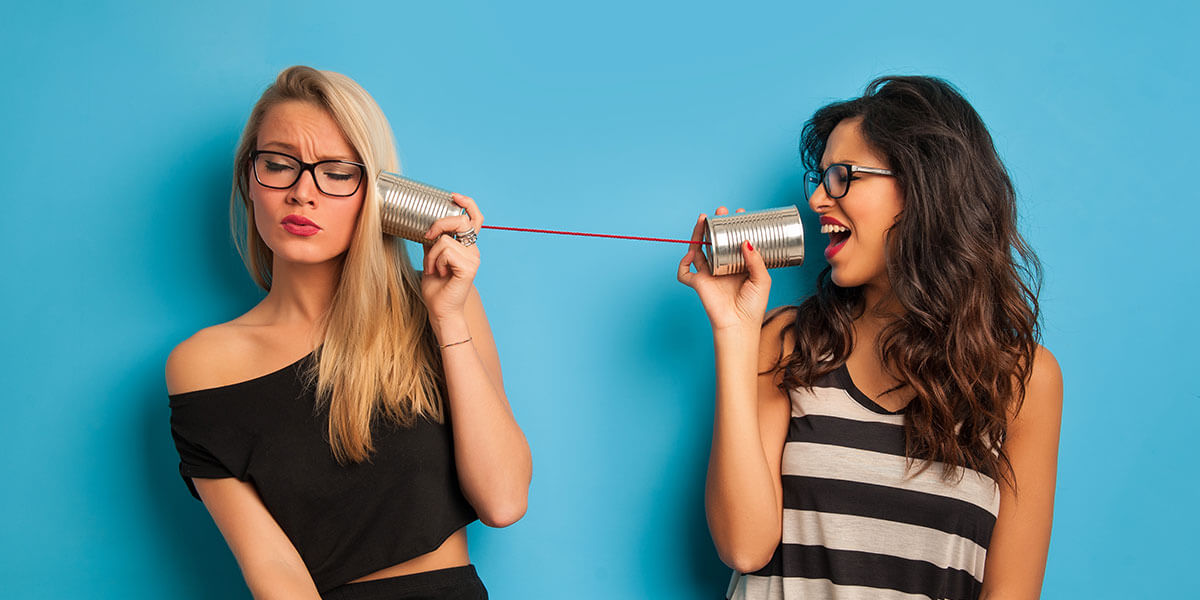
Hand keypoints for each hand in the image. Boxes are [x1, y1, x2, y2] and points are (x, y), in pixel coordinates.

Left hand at [421, 193, 482, 332]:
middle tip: (427, 236)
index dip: (467, 204)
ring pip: (445, 239)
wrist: (440, 310)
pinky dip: (436, 261)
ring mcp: (473, 258)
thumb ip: (432, 242)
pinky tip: (440, 273)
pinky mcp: (469, 267)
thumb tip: (424, 226)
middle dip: (439, 224)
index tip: (453, 196)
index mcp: (467, 246)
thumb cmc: (437, 288)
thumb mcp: (430, 258)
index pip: (474, 219)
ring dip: (432, 254)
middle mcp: (473, 250)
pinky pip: (446, 251)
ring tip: (434, 268)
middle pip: (460, 221)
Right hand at [677, 207, 770, 332]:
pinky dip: (683, 263)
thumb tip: (746, 242)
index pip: (734, 241)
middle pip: (715, 241)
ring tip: (703, 219)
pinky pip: (684, 272)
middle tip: (721, 212)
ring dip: (698, 234)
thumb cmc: (753, 306)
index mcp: (738, 265)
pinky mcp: (699, 283)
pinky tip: (691, 254)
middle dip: (715, 225)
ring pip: (698, 250)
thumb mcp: (763, 280)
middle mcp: (722, 267)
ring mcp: (709, 274)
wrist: (739, 325)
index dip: (735, 227)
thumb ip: (756, 261)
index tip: (740, 214)